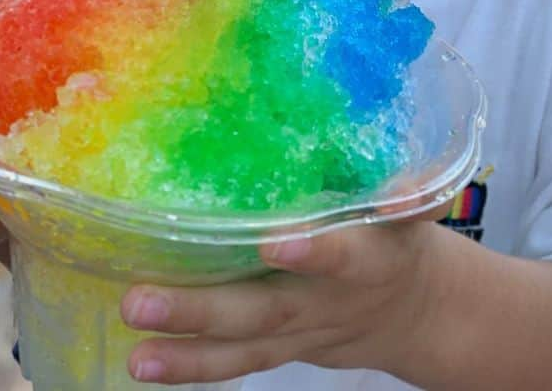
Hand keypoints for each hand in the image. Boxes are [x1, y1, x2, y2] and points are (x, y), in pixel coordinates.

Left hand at [122, 215, 448, 384]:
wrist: (414, 310)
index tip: (274, 242)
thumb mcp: (416, 205)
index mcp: (371, 257)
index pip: (346, 255)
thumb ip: (409, 192)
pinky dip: (193, 367)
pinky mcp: (282, 351)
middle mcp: (330, 303)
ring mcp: (302, 335)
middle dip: (205, 309)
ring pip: (244, 346)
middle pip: (268, 310)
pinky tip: (143, 363)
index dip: (315, 252)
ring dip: (187, 352)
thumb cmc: (398, 234)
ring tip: (135, 353)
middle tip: (141, 301)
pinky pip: (238, 364)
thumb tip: (405, 183)